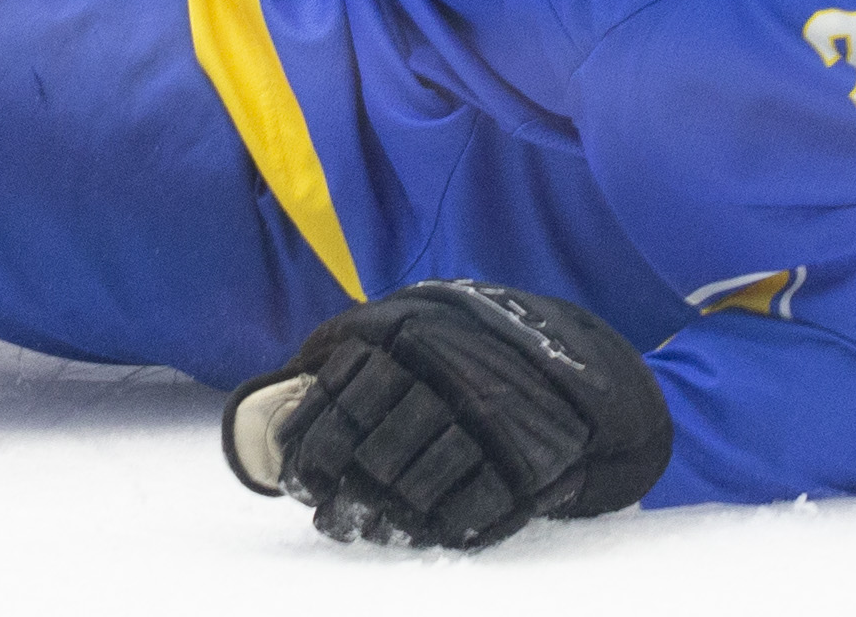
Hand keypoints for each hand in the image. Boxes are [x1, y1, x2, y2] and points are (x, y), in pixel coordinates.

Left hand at [223, 281, 669, 551]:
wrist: (569, 363)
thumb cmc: (466, 349)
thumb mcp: (412, 324)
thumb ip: (354, 348)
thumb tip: (287, 384)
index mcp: (412, 338)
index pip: (345, 395)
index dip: (314, 442)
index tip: (300, 479)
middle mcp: (447, 376)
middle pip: (376, 447)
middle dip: (347, 491)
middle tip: (333, 517)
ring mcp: (488, 420)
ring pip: (419, 482)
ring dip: (388, 515)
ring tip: (372, 530)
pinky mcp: (524, 462)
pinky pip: (472, 507)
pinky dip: (443, 526)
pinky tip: (425, 531)